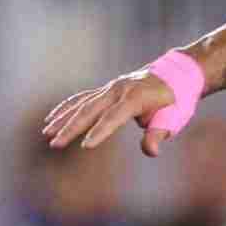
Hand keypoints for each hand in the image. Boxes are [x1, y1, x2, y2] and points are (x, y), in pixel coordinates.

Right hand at [42, 71, 176, 156]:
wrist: (178, 74)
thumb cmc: (178, 100)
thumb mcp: (174, 118)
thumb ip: (159, 133)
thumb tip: (150, 151)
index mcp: (136, 97)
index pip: (114, 117)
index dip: (100, 132)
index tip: (85, 146)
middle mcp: (119, 89)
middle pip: (91, 110)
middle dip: (71, 128)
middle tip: (55, 144)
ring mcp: (112, 87)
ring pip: (82, 103)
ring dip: (63, 118)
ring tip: (46, 132)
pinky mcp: (108, 89)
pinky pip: (83, 98)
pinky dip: (67, 107)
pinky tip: (52, 117)